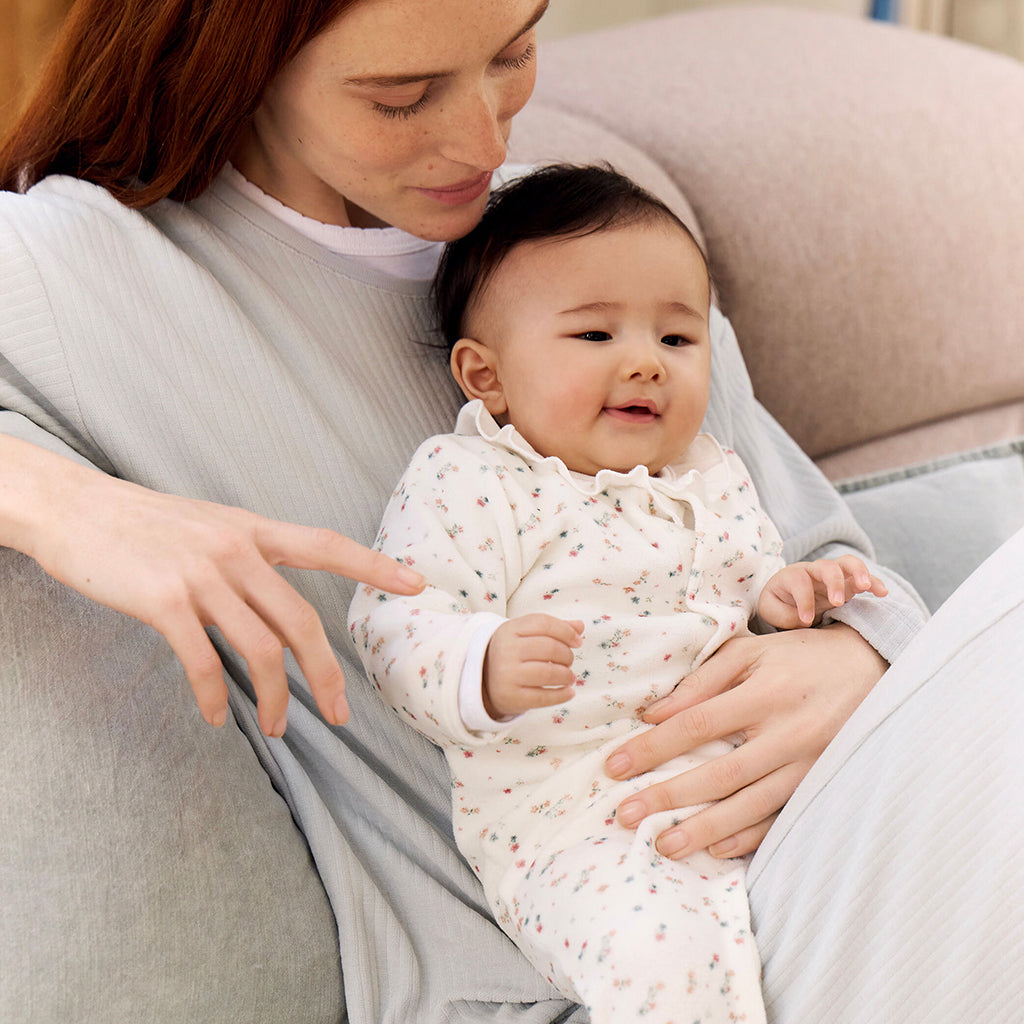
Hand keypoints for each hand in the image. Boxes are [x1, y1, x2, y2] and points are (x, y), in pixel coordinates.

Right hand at [17, 450, 423, 736]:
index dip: (374, 566)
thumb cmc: (141, 524)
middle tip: (339, 713)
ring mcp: (201, 574)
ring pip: (260, 648)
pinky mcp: (164, 600)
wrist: (74, 508)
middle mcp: (236, 549)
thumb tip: (270, 604)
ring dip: (275, 697)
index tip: (417, 583)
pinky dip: (214, 696)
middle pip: (302, 620)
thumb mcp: (207, 526)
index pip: (326, 545)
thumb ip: (245, 558)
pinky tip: (215, 715)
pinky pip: (203, 661)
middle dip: (327, 674)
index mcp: (252, 529)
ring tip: (276, 725)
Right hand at [483, 614, 583, 717]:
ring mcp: (507, 675)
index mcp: (509, 630)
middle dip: (567, 655)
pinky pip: (544, 697)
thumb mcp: (526, 635)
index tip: (577, 641)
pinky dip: (561, 695)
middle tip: (569, 661)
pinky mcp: (512, 697)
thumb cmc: (513, 653)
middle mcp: (506, 650)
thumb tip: (579, 626)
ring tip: (569, 676)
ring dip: (566, 675)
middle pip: (549, 648)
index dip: (566, 631)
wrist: (485, 680)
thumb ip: (553, 628)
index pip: (544, 623)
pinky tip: (568, 692)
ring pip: (548, 673)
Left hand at [604, 623, 886, 858]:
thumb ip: (702, 681)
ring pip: (749, 806)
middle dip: (668, 797)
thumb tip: (653, 714)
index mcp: (765, 693)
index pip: (697, 724)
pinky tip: (715, 849)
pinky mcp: (822, 786)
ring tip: (662, 846)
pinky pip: (781, 819)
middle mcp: (788, 734)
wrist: (875, 670)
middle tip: (626, 815)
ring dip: (703, 829)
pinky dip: (748, 837)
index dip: (654, 747)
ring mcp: (809, 766)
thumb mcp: (751, 653)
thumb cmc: (800, 658)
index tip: (614, 766)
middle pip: (719, 773)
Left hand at [758, 554, 887, 628]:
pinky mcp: (847, 584)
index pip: (800, 581)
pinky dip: (874, 583)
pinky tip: (883, 593)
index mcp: (791, 575)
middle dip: (834, 582)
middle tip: (837, 603)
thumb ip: (783, 614)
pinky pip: (863, 578)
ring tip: (867, 587)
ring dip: (859, 572)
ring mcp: (832, 576)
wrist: (786, 598)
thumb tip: (805, 619)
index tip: (806, 621)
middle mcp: (813, 571)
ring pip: (848, 563)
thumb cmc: (778, 603)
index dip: (804, 600)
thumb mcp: (770, 609)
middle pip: (826, 566)